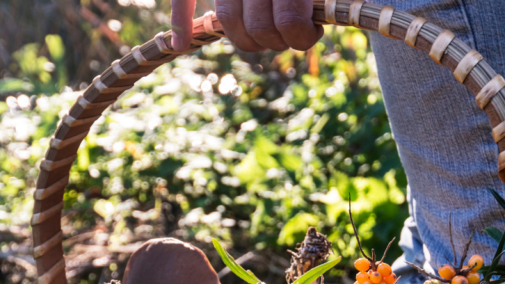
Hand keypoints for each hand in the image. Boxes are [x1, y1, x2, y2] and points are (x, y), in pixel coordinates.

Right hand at [170, 0, 322, 51]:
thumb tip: (324, 16)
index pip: (290, 22)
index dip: (302, 37)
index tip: (314, 30)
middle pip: (259, 28)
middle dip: (278, 40)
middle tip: (292, 30)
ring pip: (228, 21)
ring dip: (247, 38)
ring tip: (267, 31)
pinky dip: (181, 20)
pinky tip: (180, 46)